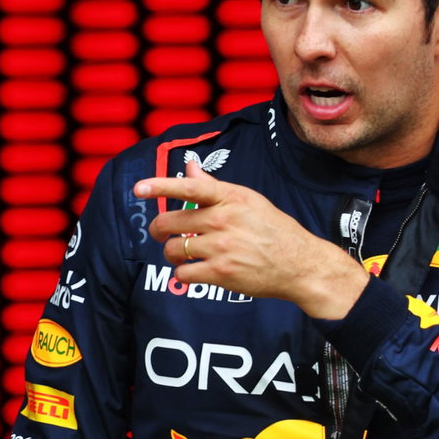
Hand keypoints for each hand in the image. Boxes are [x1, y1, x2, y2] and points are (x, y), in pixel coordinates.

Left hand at [133, 160, 370, 318]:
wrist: (300, 265)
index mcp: (231, 197)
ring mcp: (222, 247)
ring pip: (172, 249)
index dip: (160, 186)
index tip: (139, 188)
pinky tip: (195, 270)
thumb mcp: (248, 201)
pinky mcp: (221, 273)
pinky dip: (183, 273)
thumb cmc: (272, 230)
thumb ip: (214, 186)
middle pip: (169, 222)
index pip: (189, 187)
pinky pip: (182, 273)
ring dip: (171, 254)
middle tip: (161, 233)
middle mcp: (224, 220)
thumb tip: (189, 165)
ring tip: (183, 254)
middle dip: (159, 229)